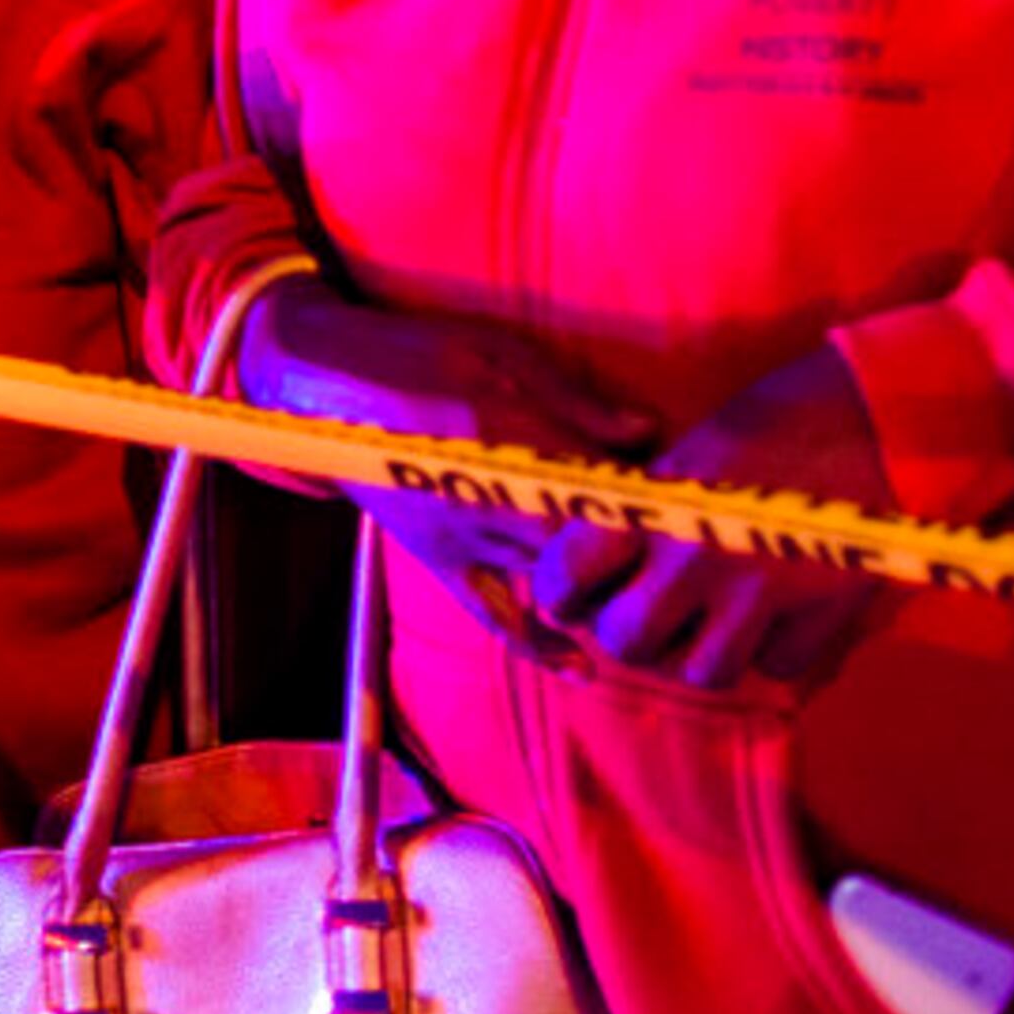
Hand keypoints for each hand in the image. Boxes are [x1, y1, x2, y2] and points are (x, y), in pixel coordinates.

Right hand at [240, 278, 660, 639]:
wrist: (316, 382)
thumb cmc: (409, 350)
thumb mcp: (494, 348)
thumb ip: (571, 397)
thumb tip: (649, 433)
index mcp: (496, 435)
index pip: (592, 488)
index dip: (648, 508)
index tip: (697, 512)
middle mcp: (480, 497)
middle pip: (581, 545)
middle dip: (637, 557)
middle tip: (690, 557)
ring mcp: (457, 536)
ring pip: (551, 582)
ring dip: (604, 591)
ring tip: (659, 594)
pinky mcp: (438, 559)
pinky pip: (491, 614)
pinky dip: (536, 643)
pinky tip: (580, 665)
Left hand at [528, 343, 892, 691]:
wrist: (877, 412)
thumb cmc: (772, 420)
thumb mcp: (686, 456)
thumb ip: (642, 515)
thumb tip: (601, 564)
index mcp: (652, 507)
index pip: (566, 578)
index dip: (562, 595)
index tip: (574, 594)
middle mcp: (694, 557)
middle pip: (627, 642)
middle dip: (630, 633)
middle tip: (647, 612)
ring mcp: (761, 594)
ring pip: (702, 671)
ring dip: (701, 653)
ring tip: (712, 621)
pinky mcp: (821, 617)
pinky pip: (774, 665)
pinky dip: (769, 649)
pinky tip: (775, 614)